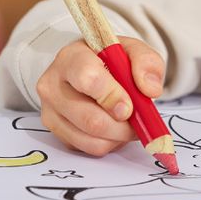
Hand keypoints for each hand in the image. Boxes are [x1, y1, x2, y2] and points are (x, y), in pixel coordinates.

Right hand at [34, 36, 165, 156]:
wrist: (88, 69)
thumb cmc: (109, 60)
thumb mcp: (132, 51)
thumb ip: (147, 63)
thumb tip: (150, 90)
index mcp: (71, 57)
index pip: (88, 79)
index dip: (113, 96)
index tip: (130, 106)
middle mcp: (52, 85)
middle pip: (91, 119)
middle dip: (122, 126)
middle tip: (137, 120)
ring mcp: (50, 111)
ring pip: (91, 139)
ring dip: (118, 138)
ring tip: (127, 123)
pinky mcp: (55, 132)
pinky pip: (88, 148)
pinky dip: (108, 143)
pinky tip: (112, 127)